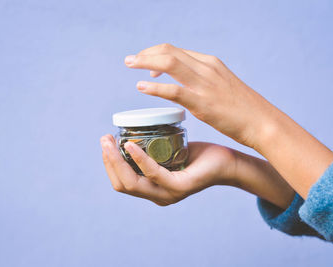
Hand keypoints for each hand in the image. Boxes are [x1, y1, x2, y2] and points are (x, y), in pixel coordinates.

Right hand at [100, 135, 236, 205]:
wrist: (227, 162)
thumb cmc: (199, 156)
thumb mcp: (169, 153)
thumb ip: (152, 151)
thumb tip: (133, 134)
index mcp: (154, 190)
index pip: (122, 182)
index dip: (109, 164)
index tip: (105, 141)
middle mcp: (159, 196)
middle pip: (122, 184)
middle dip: (108, 161)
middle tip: (104, 139)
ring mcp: (169, 194)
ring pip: (133, 182)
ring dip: (117, 160)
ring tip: (110, 140)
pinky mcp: (181, 187)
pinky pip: (154, 174)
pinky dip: (139, 159)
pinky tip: (131, 146)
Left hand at [124, 43, 275, 147]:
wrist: (262, 122)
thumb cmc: (243, 109)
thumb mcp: (223, 86)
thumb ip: (204, 81)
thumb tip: (187, 84)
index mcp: (210, 63)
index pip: (176, 50)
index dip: (156, 54)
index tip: (146, 63)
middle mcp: (206, 68)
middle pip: (168, 52)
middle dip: (145, 54)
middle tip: (130, 60)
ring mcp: (205, 84)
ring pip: (168, 63)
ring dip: (145, 62)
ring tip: (130, 65)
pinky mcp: (203, 103)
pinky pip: (173, 90)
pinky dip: (155, 87)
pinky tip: (141, 87)